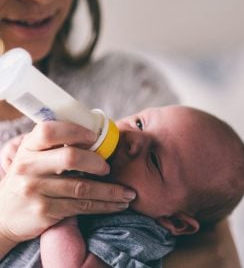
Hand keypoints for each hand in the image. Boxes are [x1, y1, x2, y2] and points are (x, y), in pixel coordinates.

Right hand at [0, 121, 135, 244]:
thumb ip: (55, 145)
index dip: (76, 132)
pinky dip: (105, 206)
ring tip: (129, 192)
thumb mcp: (34, 157)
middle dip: (98, 163)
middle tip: (109, 168)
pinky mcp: (44, 211)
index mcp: (29, 147)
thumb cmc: (29, 179)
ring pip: (82, 187)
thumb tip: (96, 134)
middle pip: (71, 158)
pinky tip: (118, 204)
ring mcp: (35, 190)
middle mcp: (28, 166)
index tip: (95, 138)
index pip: (50, 130)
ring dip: (111, 191)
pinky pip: (82, 206)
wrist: (3, 215)